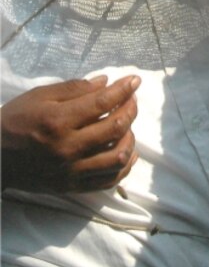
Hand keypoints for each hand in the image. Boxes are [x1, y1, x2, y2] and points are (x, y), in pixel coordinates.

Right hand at [1, 74, 140, 193]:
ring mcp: (70, 170)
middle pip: (115, 128)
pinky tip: (128, 152)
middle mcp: (67, 148)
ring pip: (118, 156)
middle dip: (130, 108)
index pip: (102, 102)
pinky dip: (124, 167)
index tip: (134, 80)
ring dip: (131, 137)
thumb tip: (106, 82)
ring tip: (127, 124)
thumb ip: (74, 89)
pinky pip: (108, 180)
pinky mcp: (70, 186)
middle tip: (131, 98)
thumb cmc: (15, 122)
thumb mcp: (39, 96)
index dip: (123, 89)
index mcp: (58, 122)